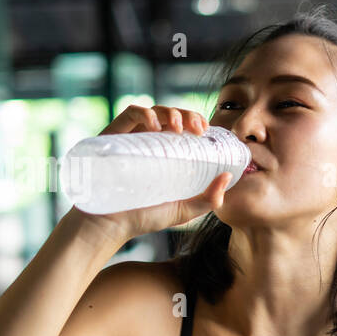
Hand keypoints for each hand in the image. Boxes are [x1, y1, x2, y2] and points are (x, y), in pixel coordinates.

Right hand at [81, 104, 233, 241]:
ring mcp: (131, 138)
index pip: (183, 128)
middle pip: (170, 116)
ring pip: (153, 111)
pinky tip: (156, 126)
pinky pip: (129, 113)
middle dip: (187, 114)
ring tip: (179, 128)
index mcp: (165, 154)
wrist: (108, 224)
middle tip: (197, 127)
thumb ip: (209, 199)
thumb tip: (228, 176)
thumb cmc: (143, 217)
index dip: (195, 122)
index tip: (205, 130)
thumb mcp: (184, 209)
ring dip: (169, 112)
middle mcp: (149, 143)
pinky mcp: (113, 136)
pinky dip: (145, 113)